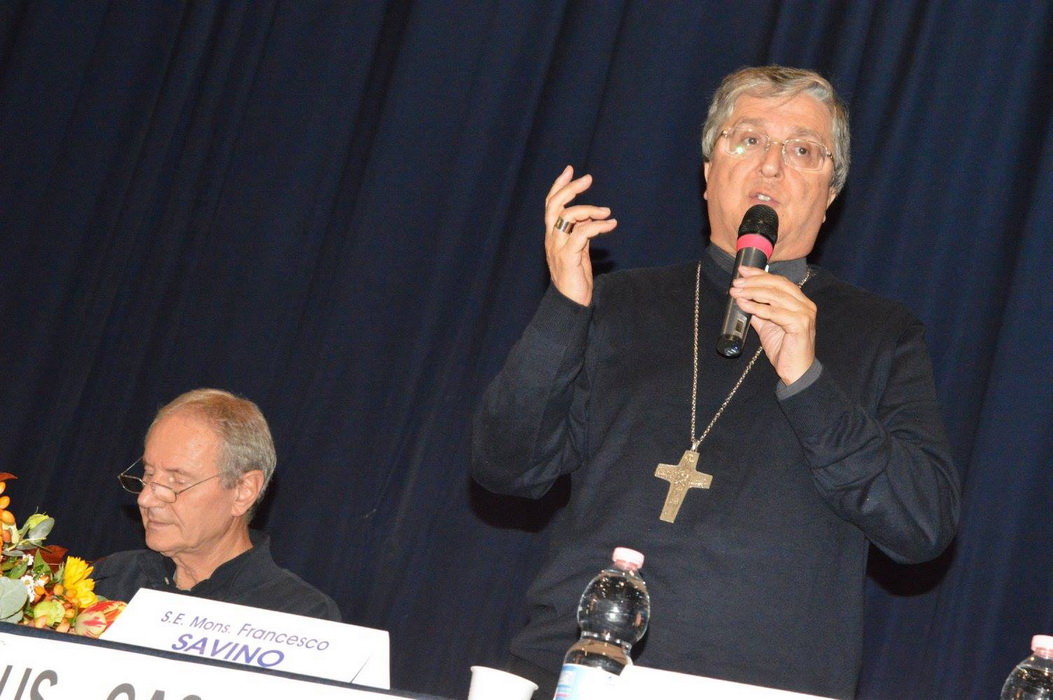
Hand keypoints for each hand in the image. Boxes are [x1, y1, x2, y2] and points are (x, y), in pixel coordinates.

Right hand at [544, 165, 617, 305]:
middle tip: (588, 179)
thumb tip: (591, 216)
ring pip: (567, 216)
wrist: (571, 303)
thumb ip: (581, 231)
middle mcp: (551, 239)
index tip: (570, 170)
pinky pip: (582, 233)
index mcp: (552, 235)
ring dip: (589, 209)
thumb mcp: (579, 249)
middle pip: (554, 205)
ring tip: (607, 213)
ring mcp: (558, 247)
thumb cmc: (576, 278)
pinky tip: (610, 225)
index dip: (558, 186)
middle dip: (570, 188)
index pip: (551, 205)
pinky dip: (597, 226)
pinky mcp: (568, 257)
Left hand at [729, 266, 816, 384]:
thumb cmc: (784, 349)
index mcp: (800, 301)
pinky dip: (757, 307)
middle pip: (777, 285)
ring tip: (736, 293)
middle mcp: (805, 305)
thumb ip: (758, 312)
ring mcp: (804, 314)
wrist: (796, 371)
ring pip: (775, 296)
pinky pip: (774, 313)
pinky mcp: (800, 325)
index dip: (760, 274)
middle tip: (736, 283)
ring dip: (752, 292)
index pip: (779, 281)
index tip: (742, 271)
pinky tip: (744, 305)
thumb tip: (742, 299)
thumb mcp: (767, 326)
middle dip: (754, 281)